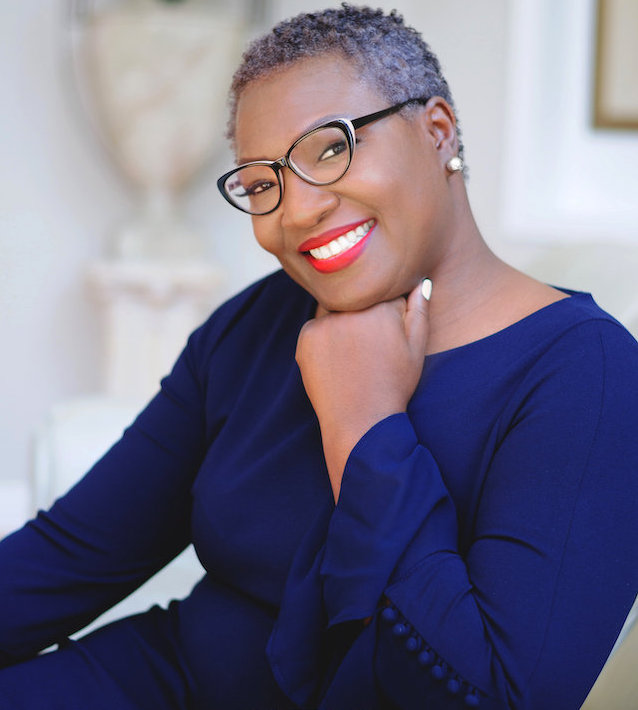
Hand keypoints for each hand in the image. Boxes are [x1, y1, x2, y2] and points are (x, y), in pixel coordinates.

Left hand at [296, 280, 429, 500]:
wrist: (361, 421)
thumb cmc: (393, 385)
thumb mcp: (416, 348)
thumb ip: (419, 310)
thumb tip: (419, 282)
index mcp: (380, 306)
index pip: (382, 290)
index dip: (387, 311)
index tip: (386, 333)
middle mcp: (350, 308)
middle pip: (356, 296)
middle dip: (362, 312)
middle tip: (367, 346)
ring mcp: (324, 321)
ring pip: (334, 308)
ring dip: (342, 320)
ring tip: (353, 354)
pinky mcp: (306, 336)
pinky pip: (317, 325)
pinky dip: (325, 337)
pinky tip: (337, 361)